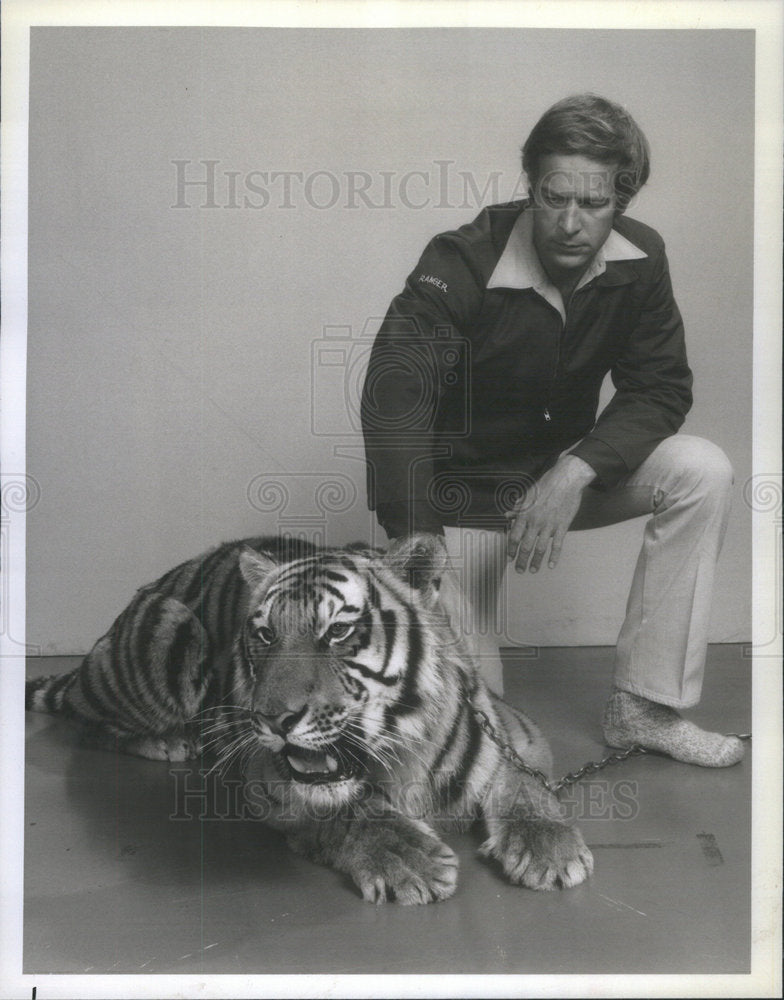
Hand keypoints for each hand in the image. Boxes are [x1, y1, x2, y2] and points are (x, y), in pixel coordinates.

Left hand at [505, 455, 595, 572]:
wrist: (565, 480)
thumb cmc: (546, 485)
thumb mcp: (527, 494)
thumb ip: (517, 507)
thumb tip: (507, 515)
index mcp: (525, 514)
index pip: (514, 536)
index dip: (510, 549)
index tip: (509, 558)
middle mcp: (535, 522)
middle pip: (525, 546)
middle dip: (521, 560)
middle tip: (519, 570)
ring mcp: (549, 525)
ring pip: (540, 548)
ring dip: (535, 561)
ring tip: (532, 570)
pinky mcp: (562, 526)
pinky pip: (557, 544)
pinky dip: (554, 556)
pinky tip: (551, 565)